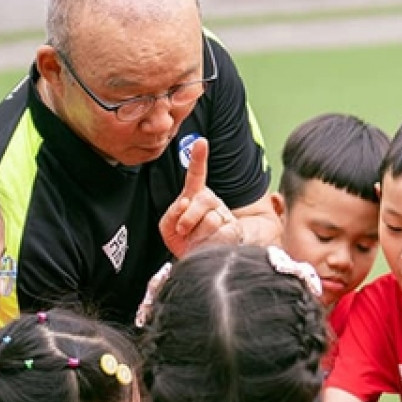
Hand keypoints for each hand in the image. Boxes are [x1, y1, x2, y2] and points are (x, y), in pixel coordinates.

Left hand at [159, 138, 242, 257]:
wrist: (196, 259)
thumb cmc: (182, 239)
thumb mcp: (168, 226)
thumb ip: (172, 213)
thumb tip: (185, 204)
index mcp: (194, 195)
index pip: (197, 174)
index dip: (199, 158)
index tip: (201, 142)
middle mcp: (212, 201)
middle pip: (203, 199)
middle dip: (189, 217)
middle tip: (183, 230)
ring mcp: (224, 214)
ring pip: (212, 219)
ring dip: (197, 234)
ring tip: (195, 240)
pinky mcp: (233, 230)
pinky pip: (221, 234)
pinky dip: (209, 242)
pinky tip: (206, 245)